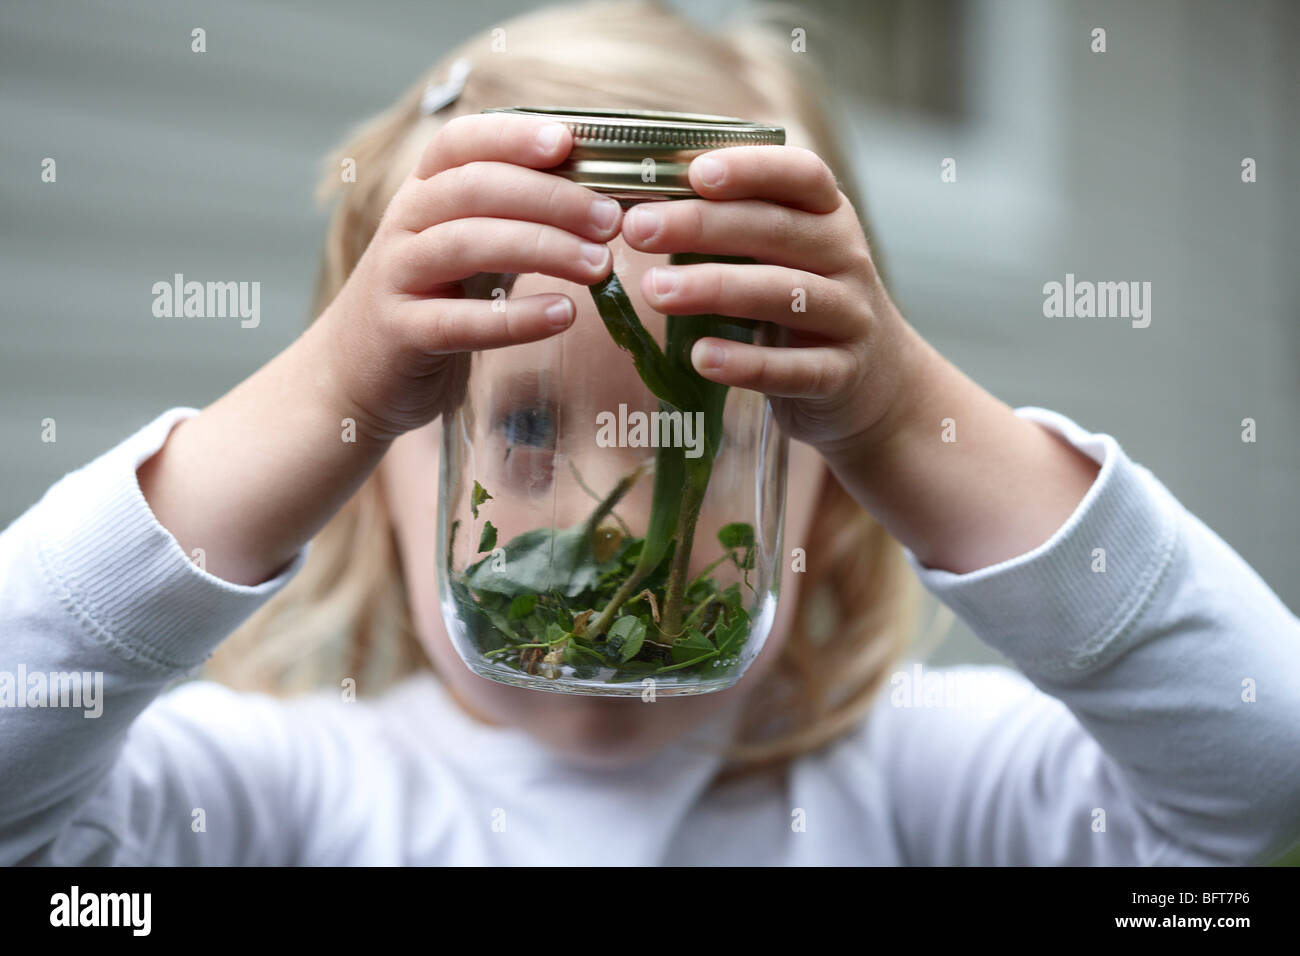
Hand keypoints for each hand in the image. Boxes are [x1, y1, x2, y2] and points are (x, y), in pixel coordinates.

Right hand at [311, 112, 621, 441]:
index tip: (567, 141)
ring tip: (600, 266)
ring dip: (543, 248)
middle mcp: (404, 224)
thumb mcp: (467, 248)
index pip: (460, 143)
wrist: (354, 374)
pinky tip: (563, 316)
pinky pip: (460, 320)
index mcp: (422, 193)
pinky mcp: (400, 333)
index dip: (511, 136)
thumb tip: (602, 198)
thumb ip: (514, 219)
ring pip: (467, 244)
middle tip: (610, 220)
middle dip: (551, 197)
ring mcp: (397, 277)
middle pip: (474, 189)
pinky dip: (516, 318)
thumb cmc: (431, 303)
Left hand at [620, 145, 918, 458]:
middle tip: (637, 229)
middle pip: (778, 230)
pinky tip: (701, 357)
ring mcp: (849, 317)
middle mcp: (846, 258)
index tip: (694, 172)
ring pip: (784, 294)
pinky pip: (794, 368)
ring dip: (715, 288)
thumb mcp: (784, 257)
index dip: (751, 168)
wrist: (877, 386)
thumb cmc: (806, 306)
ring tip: (654, 292)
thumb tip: (641, 205)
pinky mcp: (841, 375)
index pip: (801, 174)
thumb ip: (733, 229)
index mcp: (828, 217)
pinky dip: (746, 363)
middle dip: (703, 225)